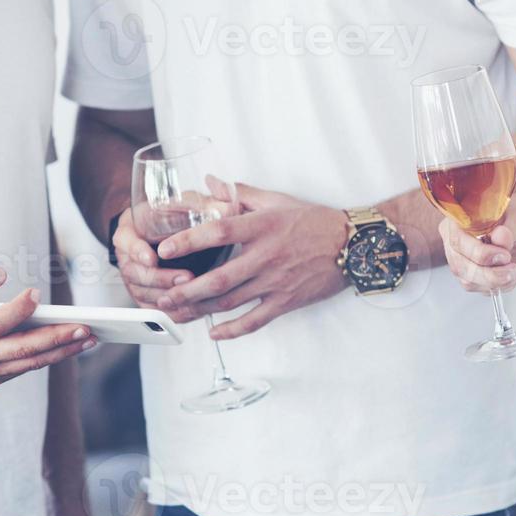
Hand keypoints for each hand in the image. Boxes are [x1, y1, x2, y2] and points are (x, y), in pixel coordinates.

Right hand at [0, 257, 94, 385]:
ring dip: (61, 352)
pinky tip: (70, 345)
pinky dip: (48, 357)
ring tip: (90, 339)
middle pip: (22, 350)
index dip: (18, 310)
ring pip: (29, 363)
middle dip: (57, 339)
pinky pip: (24, 367)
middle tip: (87, 328)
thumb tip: (1, 275)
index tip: (36, 294)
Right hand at [110, 207, 198, 323]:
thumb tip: (229, 206)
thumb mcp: (183, 202)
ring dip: (167, 297)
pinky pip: (152, 309)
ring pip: (143, 293)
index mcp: (130, 230)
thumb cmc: (169, 215)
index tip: (151, 257)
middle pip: (134, 272)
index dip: (137, 250)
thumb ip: (203, 204)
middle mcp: (128, 256)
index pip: (126, 240)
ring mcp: (135, 278)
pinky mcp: (145, 295)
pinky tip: (189, 308)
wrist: (160, 230)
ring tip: (192, 292)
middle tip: (185, 278)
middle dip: (161, 278)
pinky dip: (170, 310)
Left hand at [155, 185, 348, 339]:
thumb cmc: (314, 221)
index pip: (220, 232)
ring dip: (201, 309)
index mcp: (263, 226)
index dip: (190, 241)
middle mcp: (267, 256)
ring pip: (231, 301)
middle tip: (162, 295)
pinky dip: (233, 329)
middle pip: (219, 277)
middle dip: (186, 290)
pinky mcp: (286, 302)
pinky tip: (214, 332)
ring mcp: (276, 282)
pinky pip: (255, 320)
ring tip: (177, 312)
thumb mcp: (278, 200)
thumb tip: (210, 183)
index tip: (165, 248)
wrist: (353, 246)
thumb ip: (241, 193)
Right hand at [440, 190, 515, 294]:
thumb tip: (500, 236)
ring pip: (469, 282)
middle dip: (491, 273)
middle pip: (460, 267)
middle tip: (514, 268)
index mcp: (458, 222)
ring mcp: (462, 263)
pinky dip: (502, 285)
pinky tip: (513, 272)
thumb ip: (509, 228)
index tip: (504, 255)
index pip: (457, 241)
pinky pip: (482, 289)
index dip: (479, 253)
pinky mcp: (473, 278)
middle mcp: (455, 243)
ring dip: (499, 280)